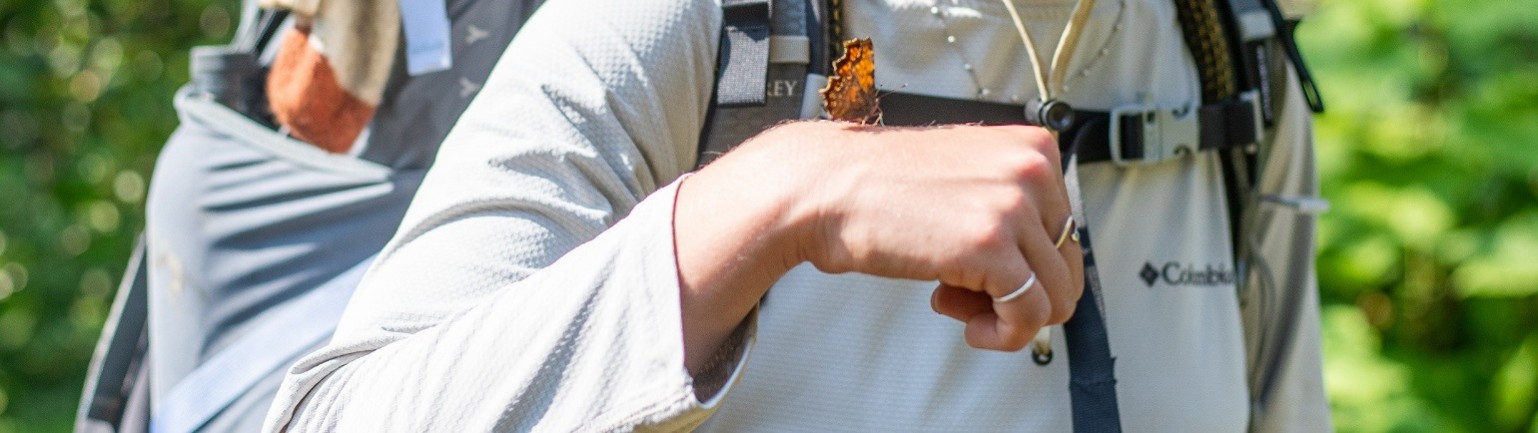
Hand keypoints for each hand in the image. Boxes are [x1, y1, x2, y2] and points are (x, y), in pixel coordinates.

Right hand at [790, 122, 1083, 350]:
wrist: (823, 187)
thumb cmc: (879, 186)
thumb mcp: (967, 177)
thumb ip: (1012, 206)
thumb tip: (1047, 267)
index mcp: (1034, 148)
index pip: (1066, 231)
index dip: (1024, 263)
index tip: (980, 267)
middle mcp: (1034, 170)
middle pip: (1067, 266)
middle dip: (1018, 292)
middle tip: (965, 290)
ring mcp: (1014, 207)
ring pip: (1056, 297)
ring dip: (1005, 316)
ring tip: (954, 301)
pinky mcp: (990, 247)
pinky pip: (1029, 316)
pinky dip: (1000, 334)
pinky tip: (963, 321)